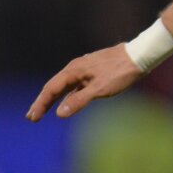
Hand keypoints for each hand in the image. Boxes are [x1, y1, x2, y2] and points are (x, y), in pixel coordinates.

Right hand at [27, 44, 143, 120]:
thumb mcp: (100, 89)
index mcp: (74, 70)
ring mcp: (85, 68)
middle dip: (43, 101)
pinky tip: (68, 101)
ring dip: (54, 98)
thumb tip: (59, 113)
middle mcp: (76, 67)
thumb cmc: (121, 72)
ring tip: (44, 110)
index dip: (41, 104)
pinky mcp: (94, 70)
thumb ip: (79, 100)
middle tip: (32, 116)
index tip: (33, 118)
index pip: (51, 89)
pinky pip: (75, 84)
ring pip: (65, 85)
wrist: (141, 54)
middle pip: (55, 86)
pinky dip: (68, 94)